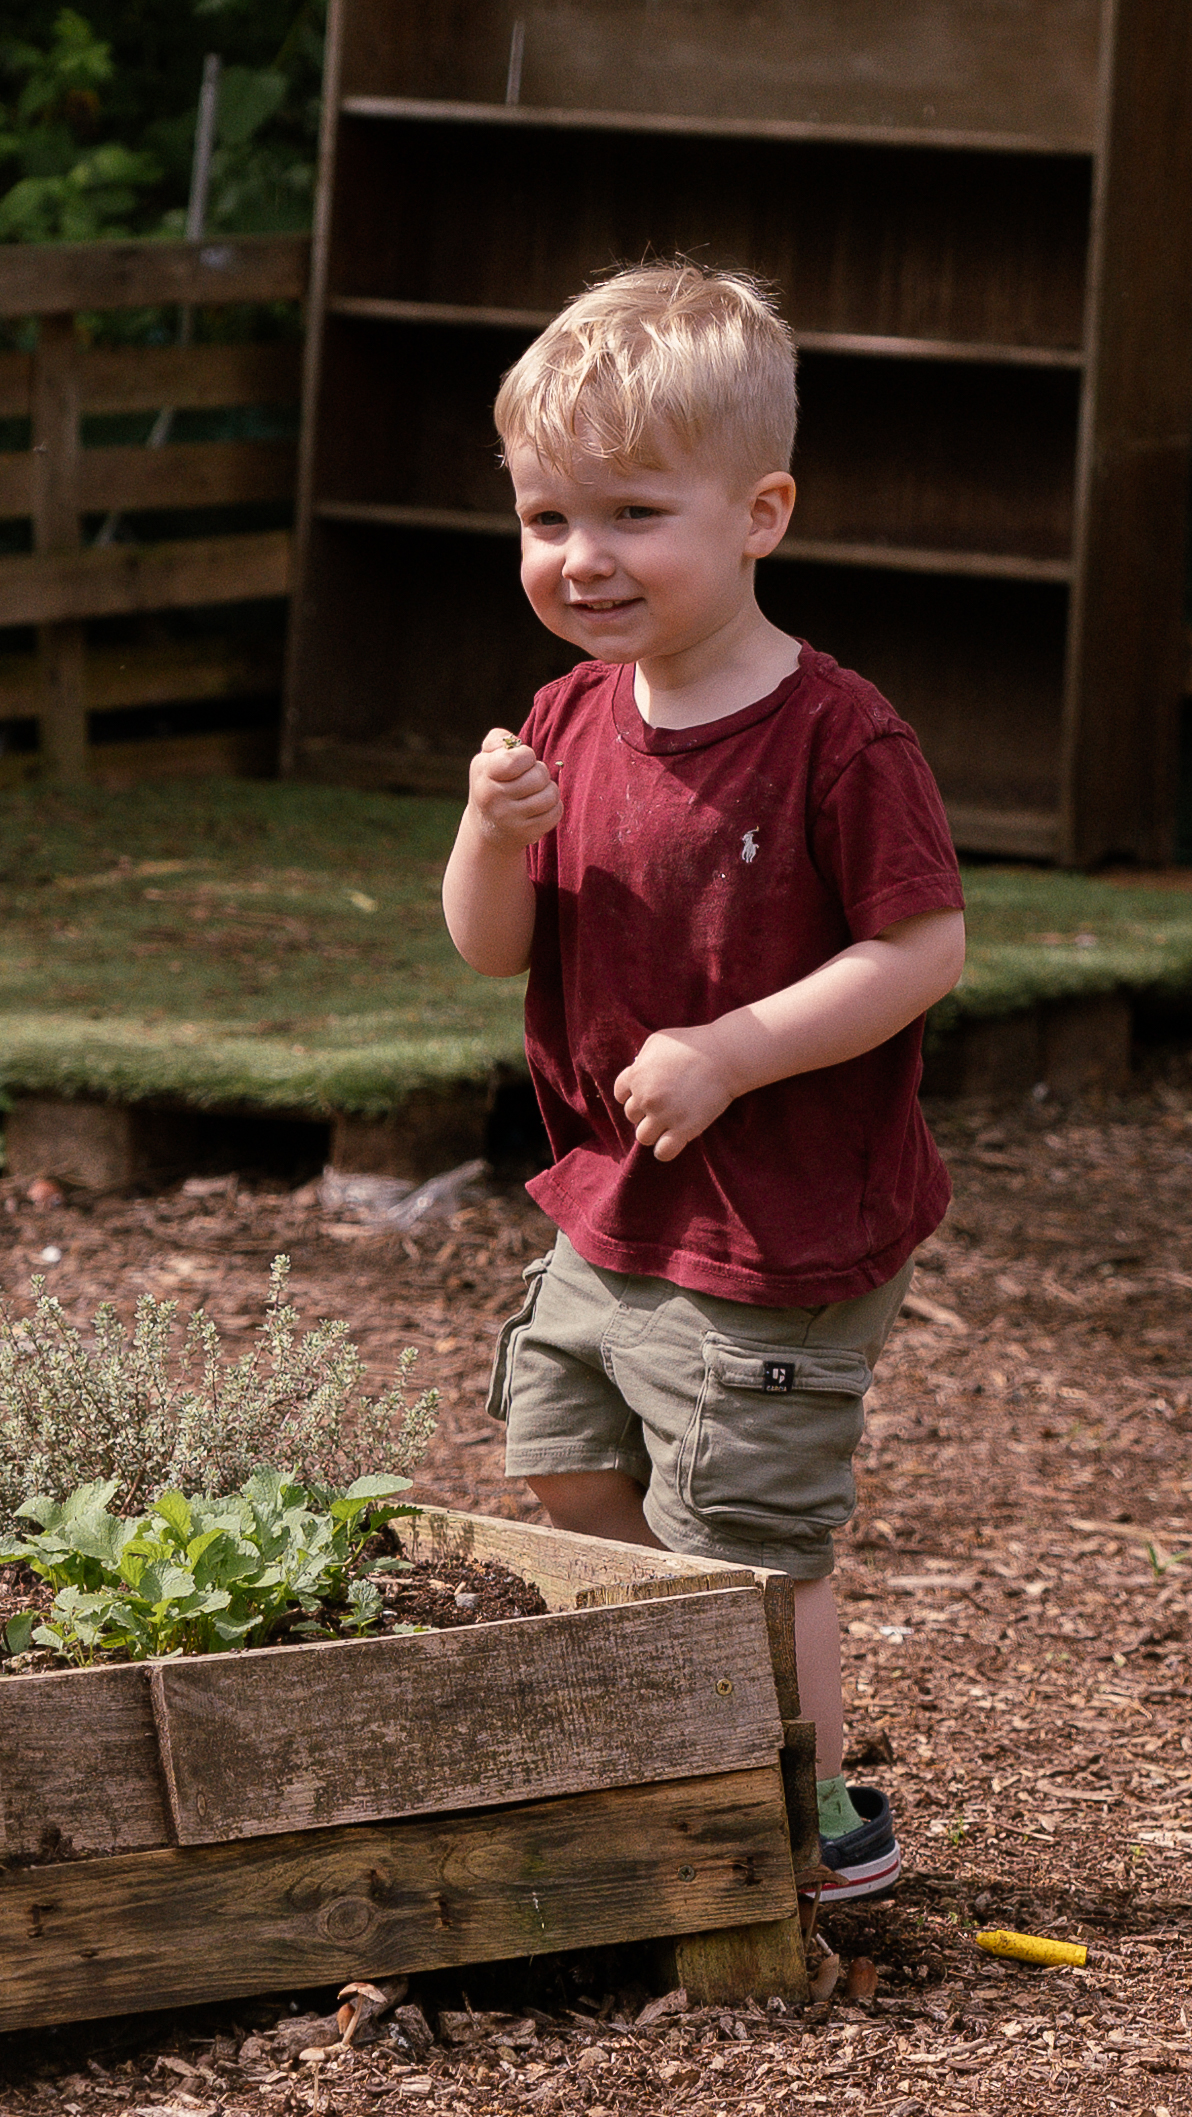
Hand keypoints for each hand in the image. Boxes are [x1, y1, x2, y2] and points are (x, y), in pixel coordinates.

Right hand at [468, 729, 562, 850]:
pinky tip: (540, 807)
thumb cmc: (492, 782)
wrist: (487, 827)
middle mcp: (493, 798)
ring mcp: (510, 819)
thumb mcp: (486, 758)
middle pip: (539, 776)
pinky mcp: (526, 833)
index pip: (517, 759)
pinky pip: (556, 812)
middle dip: (539, 772)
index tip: (520, 761)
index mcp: (484, 774)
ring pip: (550, 795)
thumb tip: (515, 742)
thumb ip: (498, 739)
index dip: (526, 756)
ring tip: (535, 792)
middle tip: (528, 778)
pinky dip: (553, 806)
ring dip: (548, 789)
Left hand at [613, 1025, 736, 1160]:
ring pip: (643, 1136)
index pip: (620, 1094)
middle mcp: (646, 1098)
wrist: (724, 1056)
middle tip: (666, 1104)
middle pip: (632, 1115)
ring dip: (653, 1131)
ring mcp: (664, 1116)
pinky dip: (664, 1150)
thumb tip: (636, 1071)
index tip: (649, 1092)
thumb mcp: (658, 1041)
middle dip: (645, 1111)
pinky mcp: (683, 1130)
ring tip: (669, 1123)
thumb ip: (642, 1059)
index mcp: (636, 1075)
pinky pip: (662, 1152)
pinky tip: (673, 1141)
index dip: (633, 1094)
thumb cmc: (693, 1044)